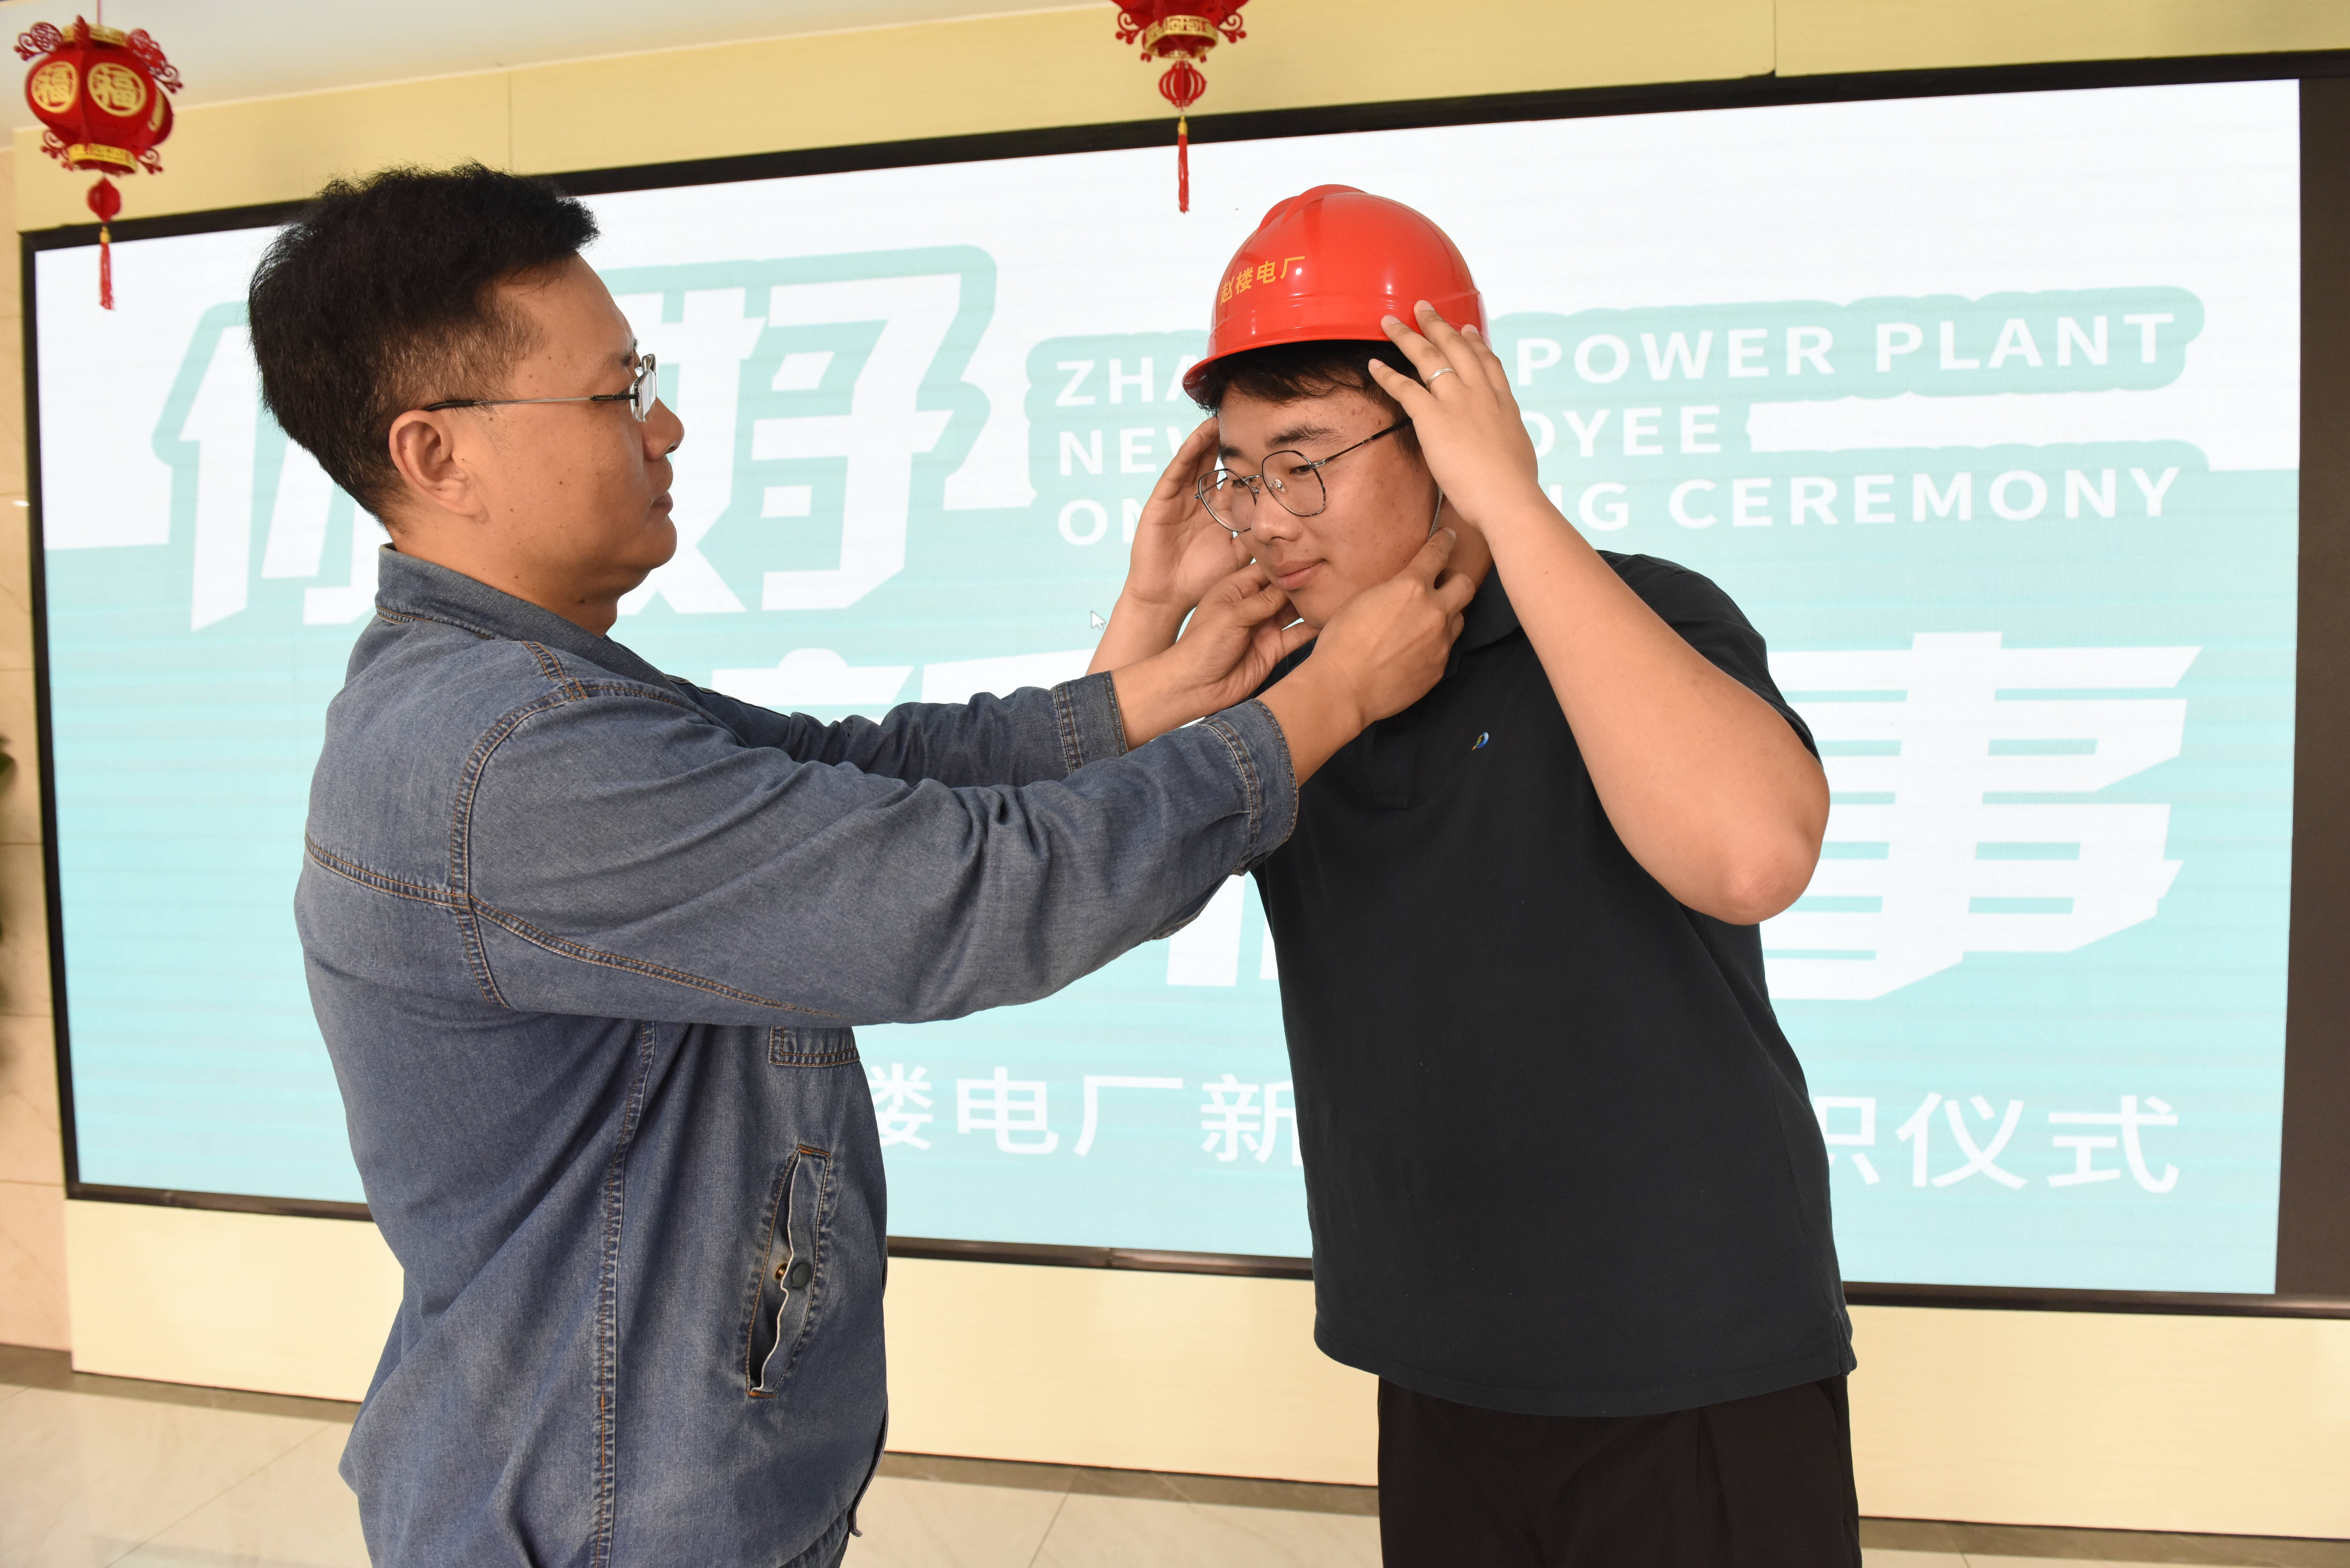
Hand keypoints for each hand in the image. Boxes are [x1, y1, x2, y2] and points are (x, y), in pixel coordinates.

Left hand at [1111, 563, 1315, 745]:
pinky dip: (1314, 628)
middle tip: (1333, 570)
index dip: (1288, 562)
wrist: (1194, 687)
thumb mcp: (1231, 615)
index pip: (1267, 569)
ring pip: (1295, 610)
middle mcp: (1253, 605)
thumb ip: (1263, 600)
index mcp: (1236, 588)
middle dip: (1305, 581)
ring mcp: (1265, 626)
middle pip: (1285, 588)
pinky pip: (1298, 635)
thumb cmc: (1201, 646)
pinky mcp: (1274, 649)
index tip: (1313, 551)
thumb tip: (1291, 583)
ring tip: (1338, 590)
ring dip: (1313, 603)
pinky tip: (1333, 617)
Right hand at [1118, 419, 1252, 619]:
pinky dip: (1188, 452)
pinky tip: (1201, 436)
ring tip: (1224, 417)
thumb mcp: (1238, 556)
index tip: (1271, 443)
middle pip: (1217, 464)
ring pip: (1198, 461)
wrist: (1167, 597)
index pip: (1238, 480)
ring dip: (1209, 438)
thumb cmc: (1201, 581)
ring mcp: (1181, 498)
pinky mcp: (1163, 499)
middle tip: (1249, 419)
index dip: (1252, 463)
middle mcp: (1201, 500)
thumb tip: (1285, 526)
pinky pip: (1177, 470)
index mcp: (1219, 512)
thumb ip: (1255, 537)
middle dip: (1231, 443)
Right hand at [1257, 530, 1475, 782]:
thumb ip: (1392, 588)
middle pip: (1465, 585)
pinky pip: (1445, 648)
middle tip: (1442, 585)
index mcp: (1411, 587)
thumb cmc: (1342, 642)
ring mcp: (1440, 642)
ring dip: (1446, 616)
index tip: (1449, 537)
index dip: (1445, 541)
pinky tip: (1413, 650)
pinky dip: (1434, 644)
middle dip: (1455, 581)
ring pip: (1458, 619)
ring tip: (1423, 622)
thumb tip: (1401, 586)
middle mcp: (1433, 611)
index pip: (1439, 553)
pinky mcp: (1439, 668)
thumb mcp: (1363, 599)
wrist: (1343, 687)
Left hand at [1367, 302, 1546, 532]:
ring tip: (1390, 322)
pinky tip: (1374, 363)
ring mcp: (1457, 401)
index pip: (1487, 361)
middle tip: (1423, 308)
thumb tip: (1507, 449)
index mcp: (1503, 403)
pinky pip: (1405, 387)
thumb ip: (1506, 442)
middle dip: (1437, 325)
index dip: (1474, 342)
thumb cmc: (1515, 486)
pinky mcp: (1434, 417)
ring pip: (1428, 358)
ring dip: (1406, 336)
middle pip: (1456, 348)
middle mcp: (1480, 394)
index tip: (1465, 329)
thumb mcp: (1518, 452)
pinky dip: (1387, 374)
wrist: (1508, 497)